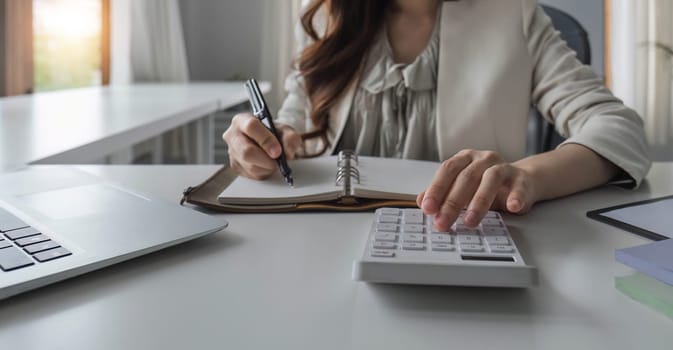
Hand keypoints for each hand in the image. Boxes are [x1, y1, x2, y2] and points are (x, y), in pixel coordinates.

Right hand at [222, 113, 301, 179]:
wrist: (268, 140)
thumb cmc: (273, 133)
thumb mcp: (285, 130)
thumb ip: (290, 138)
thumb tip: (287, 153)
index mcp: (242, 120)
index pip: (251, 127)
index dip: (266, 140)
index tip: (278, 151)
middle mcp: (233, 135)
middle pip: (246, 152)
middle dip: (267, 159)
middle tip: (278, 160)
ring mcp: (232, 152)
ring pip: (251, 166)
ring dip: (268, 167)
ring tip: (273, 160)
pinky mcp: (235, 167)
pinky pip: (252, 175)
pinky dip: (264, 172)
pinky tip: (266, 164)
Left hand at [416, 149, 536, 230]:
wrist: (521, 181)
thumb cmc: (485, 185)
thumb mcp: (461, 188)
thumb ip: (442, 193)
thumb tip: (420, 201)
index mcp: (464, 159)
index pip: (447, 171)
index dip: (436, 189)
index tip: (427, 208)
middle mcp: (483, 159)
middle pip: (465, 178)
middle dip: (452, 203)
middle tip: (443, 222)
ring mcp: (503, 167)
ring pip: (490, 180)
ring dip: (479, 202)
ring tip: (470, 222)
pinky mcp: (521, 179)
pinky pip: (519, 187)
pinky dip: (516, 197)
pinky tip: (511, 207)